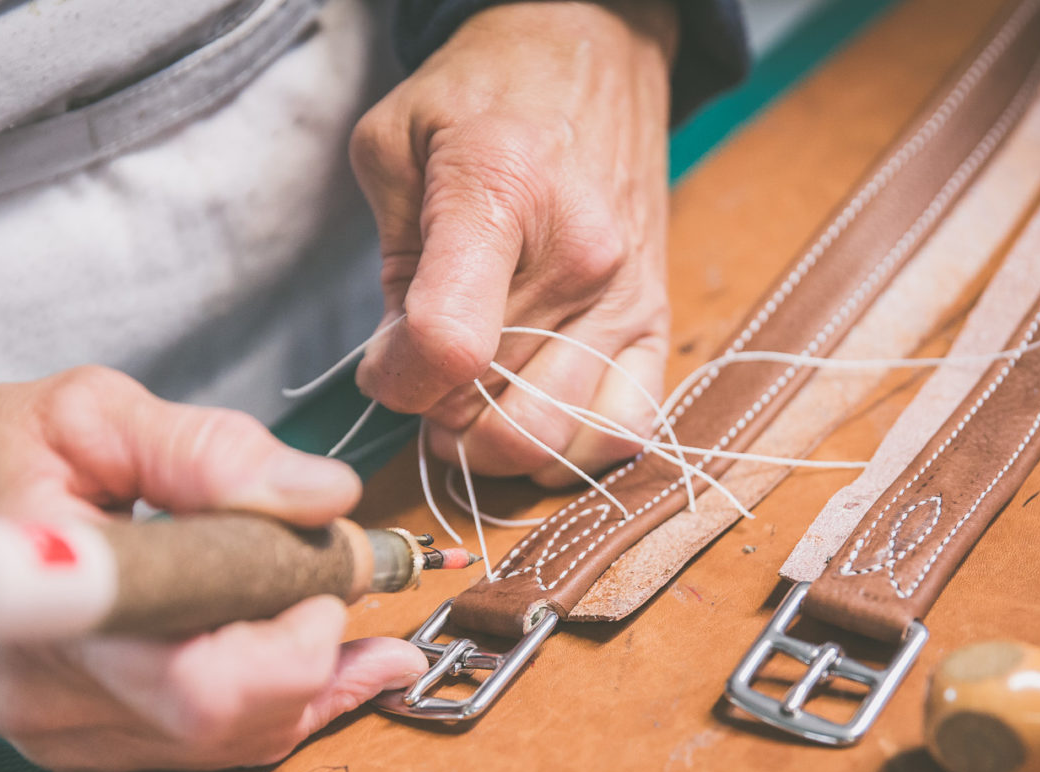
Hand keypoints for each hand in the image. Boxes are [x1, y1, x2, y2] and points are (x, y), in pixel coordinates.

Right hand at [0, 367, 426, 771]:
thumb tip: (323, 496)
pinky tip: (337, 666)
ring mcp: (64, 736)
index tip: (323, 567)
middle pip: (231, 724)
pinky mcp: (79, 744)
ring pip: (229, 745)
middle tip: (343, 575)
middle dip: (316, 654)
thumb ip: (206, 450)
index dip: (291, 640)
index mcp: (49, 613)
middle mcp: (54, 700)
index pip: (202, 684)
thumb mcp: (87, 413)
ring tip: (373, 627)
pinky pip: (204, 746)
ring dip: (315, 685)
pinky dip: (277, 704)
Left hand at [350, 0, 677, 482]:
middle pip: (493, 411)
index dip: (396, 382)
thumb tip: (400, 369)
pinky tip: (529, 417)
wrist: (592, 51)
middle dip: (436, 415)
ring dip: (491, 441)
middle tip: (422, 378)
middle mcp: (581, 259)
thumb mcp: (394, 145)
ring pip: (549, 439)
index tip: (382, 364)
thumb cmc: (487, 95)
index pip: (447, 346)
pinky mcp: (657, 323)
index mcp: (503, 194)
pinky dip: (566, 452)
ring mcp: (628, 298)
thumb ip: (389, 266)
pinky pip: (621, 434)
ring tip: (469, 397)